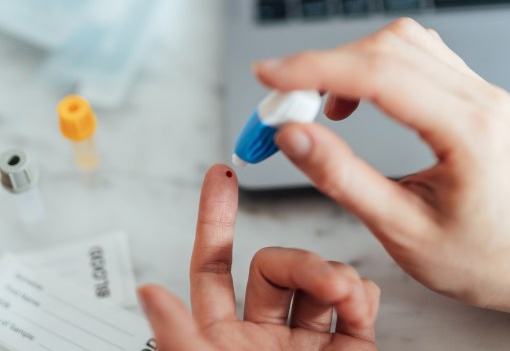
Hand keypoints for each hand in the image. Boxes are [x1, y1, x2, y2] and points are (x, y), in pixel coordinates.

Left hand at [137, 165, 379, 350]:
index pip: (212, 266)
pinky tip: (360, 308)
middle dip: (301, 262)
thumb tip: (147, 290)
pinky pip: (357, 305)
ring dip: (334, 278)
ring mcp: (307, 344)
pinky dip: (363, 297)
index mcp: (219, 341)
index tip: (221, 176)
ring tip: (346, 300)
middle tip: (323, 280)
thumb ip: (183, 338)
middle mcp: (263, 338)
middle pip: (277, 268)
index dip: (215, 218)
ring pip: (318, 281)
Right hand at [255, 18, 509, 315]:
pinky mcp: (473, 93)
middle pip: (389, 47)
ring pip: (402, 42)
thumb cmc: (481, 258)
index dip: (315, 69)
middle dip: (322, 66)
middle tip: (282, 104)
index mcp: (468, 132)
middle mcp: (480, 99)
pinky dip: (373, 67)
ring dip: (348, 62)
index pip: (381, 75)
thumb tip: (293, 135)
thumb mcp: (402, 231)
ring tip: (318, 105)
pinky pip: (417, 56)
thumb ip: (342, 178)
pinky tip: (354, 100)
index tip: (268, 75)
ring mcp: (481, 91)